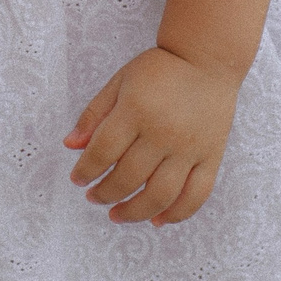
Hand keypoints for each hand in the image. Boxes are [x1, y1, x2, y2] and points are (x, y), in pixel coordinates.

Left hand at [63, 47, 241, 225]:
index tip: (77, 180)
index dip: (86, 170)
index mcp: (136, 110)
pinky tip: (158, 220)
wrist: (207, 59)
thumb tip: (69, 145)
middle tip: (94, 197)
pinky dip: (176, 214)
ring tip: (117, 215)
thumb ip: (94, 114)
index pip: (103, 151)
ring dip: (135, 212)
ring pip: (160, 195)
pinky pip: (196, 195)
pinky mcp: (212, 156)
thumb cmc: (160, 70)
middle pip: (129, 177)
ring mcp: (190, 148)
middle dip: (105, 194)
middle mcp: (163, 133)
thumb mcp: (120, 82)